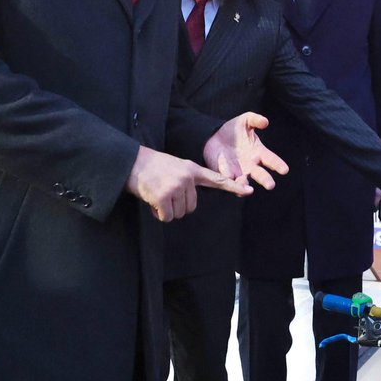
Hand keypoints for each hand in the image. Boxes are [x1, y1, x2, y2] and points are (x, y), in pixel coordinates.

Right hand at [125, 146, 250, 221]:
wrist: (131, 163)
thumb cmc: (151, 167)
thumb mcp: (175, 167)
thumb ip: (187, 180)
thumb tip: (189, 202)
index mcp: (192, 170)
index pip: (216, 179)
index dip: (233, 186)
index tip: (249, 190)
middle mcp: (187, 178)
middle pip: (191, 207)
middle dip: (177, 206)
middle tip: (164, 194)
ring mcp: (176, 187)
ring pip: (179, 213)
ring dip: (167, 210)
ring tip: (157, 194)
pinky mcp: (164, 197)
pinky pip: (167, 217)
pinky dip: (158, 214)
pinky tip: (152, 201)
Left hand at [204, 112, 288, 189]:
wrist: (213, 136)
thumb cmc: (233, 130)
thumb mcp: (244, 120)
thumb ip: (255, 120)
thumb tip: (265, 122)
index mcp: (259, 153)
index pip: (272, 160)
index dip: (278, 165)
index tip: (285, 170)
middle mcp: (251, 165)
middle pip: (260, 175)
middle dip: (265, 180)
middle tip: (270, 185)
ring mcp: (238, 172)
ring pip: (244, 182)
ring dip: (245, 185)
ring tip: (247, 188)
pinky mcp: (225, 175)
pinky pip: (227, 179)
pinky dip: (228, 177)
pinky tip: (229, 176)